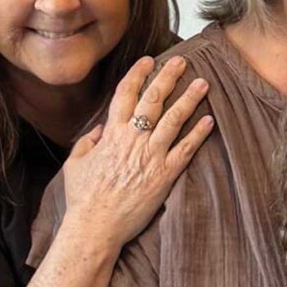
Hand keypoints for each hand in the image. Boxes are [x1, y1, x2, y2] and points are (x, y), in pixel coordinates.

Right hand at [62, 57, 213, 245]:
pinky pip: (185, 150)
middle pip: (153, 99)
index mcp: (111, 133)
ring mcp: (150, 157)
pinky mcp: (164, 176)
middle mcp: (132, 140)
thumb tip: (100, 128)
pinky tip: (209, 120)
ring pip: (173, 120)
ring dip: (189, 99)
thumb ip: (89, 141)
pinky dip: (198, 134)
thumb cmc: (83, 197)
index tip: (149, 60)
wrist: (96, 226)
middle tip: (183, 62)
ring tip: (204, 84)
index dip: (139, 74)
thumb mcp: (76, 163)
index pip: (126, 94)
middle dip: (169, 77)